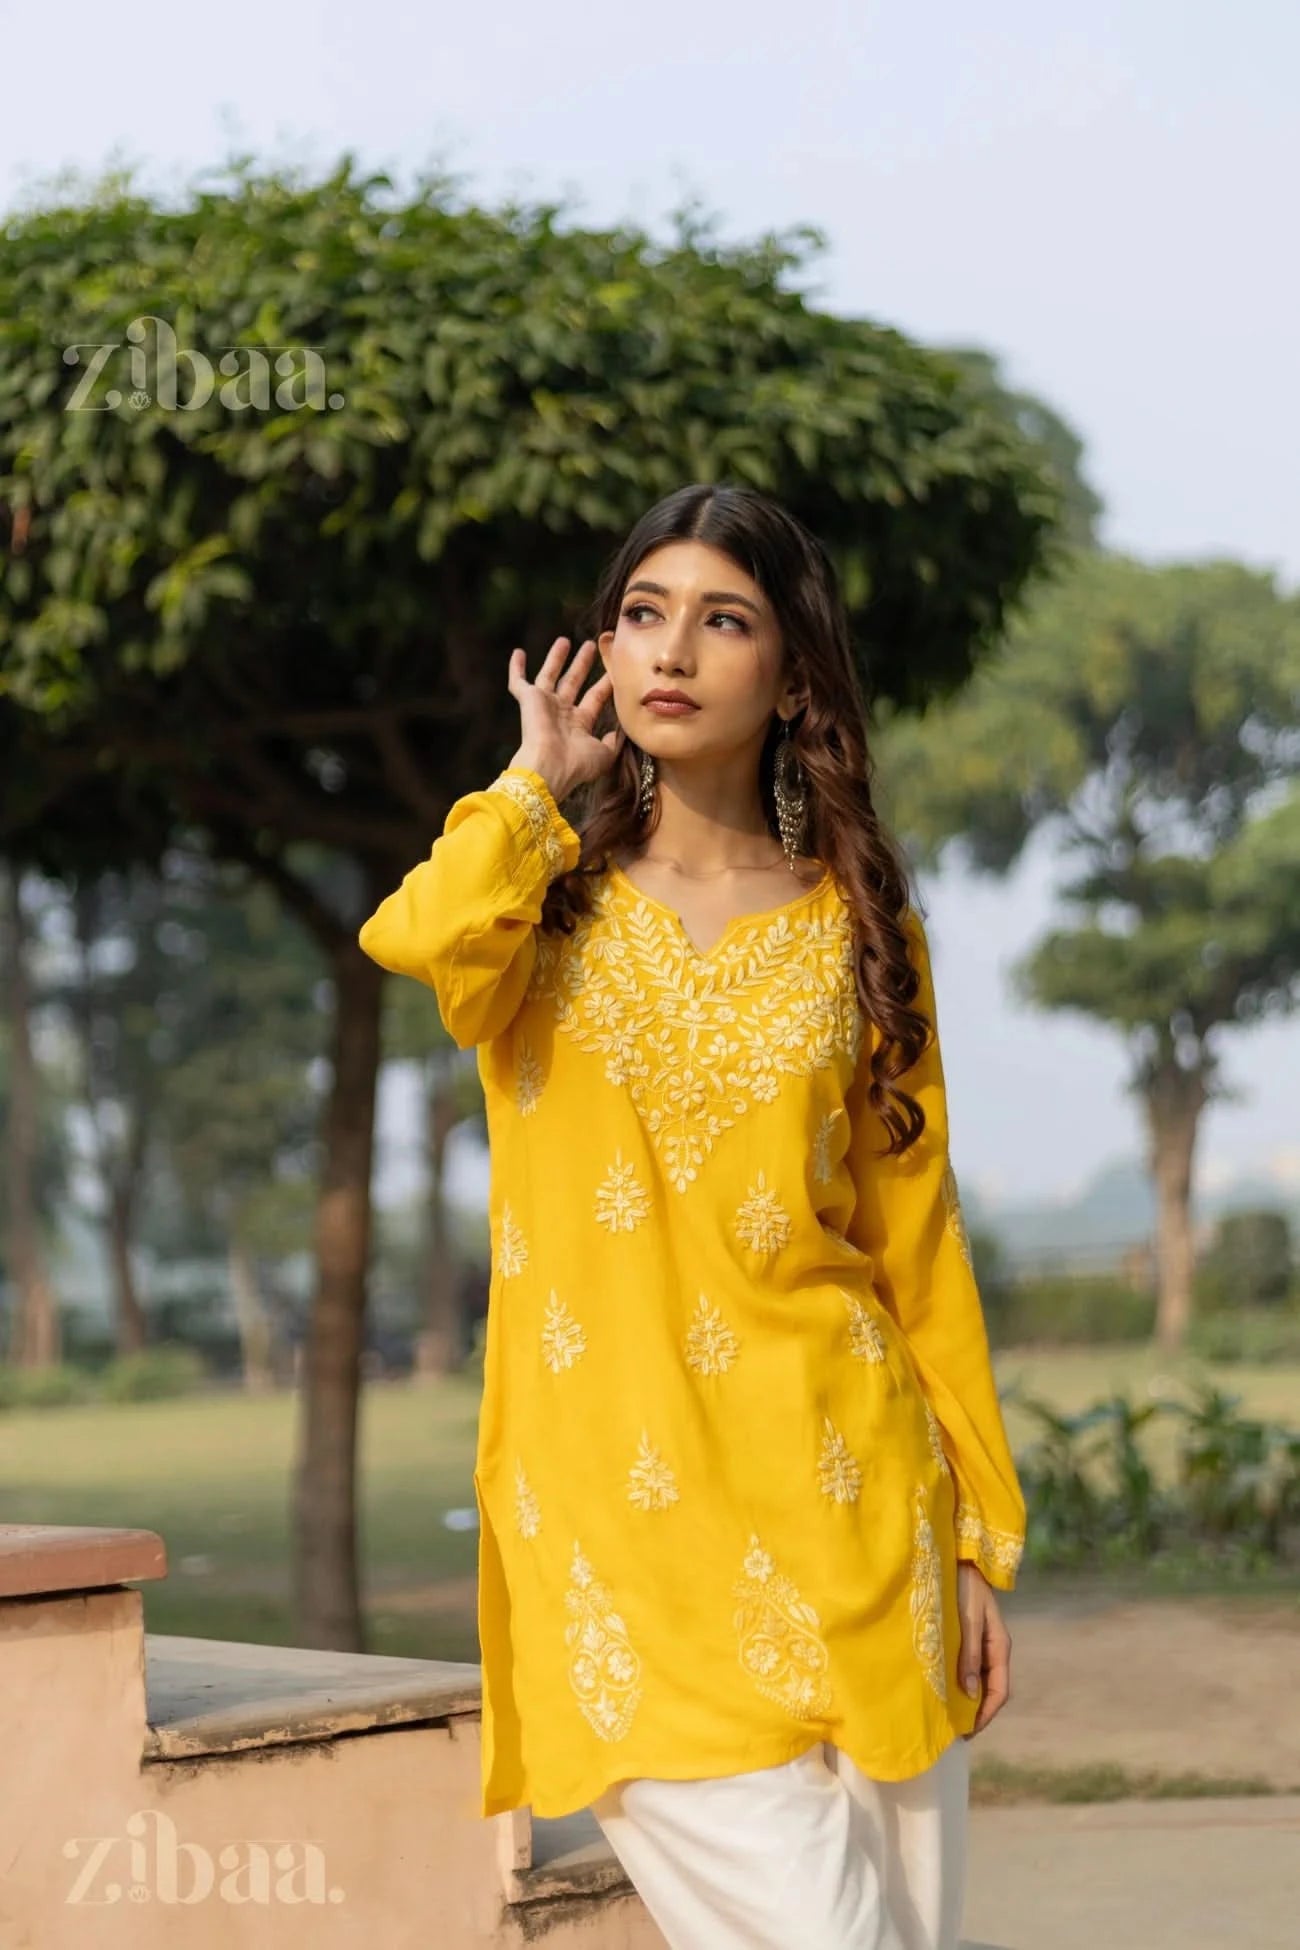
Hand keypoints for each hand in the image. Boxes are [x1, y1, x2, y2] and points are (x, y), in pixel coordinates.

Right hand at [507, 637, 622, 799]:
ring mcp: (544, 706)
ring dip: (556, 658)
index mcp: (579, 725)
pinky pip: (518, 682)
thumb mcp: (604, 754)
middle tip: (590, 645)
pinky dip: (516, 668)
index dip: (604, 684)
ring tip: (564, 640)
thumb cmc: (576, 764)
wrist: (549, 768)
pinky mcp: (528, 701)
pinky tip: (517, 653)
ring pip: (550, 675)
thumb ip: (614, 742)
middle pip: (573, 682)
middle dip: (582, 664)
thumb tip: (619, 731)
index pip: (594, 698)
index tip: (614, 669)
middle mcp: (561, 713)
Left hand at [956, 1562, 1011, 1735]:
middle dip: (975, 1711)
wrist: (960, 1557)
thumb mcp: (968, 1619)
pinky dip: (957, 1681)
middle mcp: (993, 1649)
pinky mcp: (967, 1637)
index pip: (999, 1691)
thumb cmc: (964, 1586)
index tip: (968, 1731)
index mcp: (1000, 1646)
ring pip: (977, 1680)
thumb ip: (969, 1654)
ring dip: (965, 1698)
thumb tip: (969, 1693)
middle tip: (953, 1729)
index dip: (985, 1714)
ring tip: (946, 1714)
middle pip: (989, 1689)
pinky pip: (966, 1667)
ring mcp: (981, 1643)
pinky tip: (942, 1688)